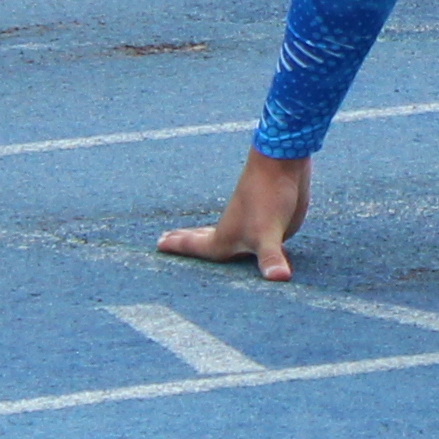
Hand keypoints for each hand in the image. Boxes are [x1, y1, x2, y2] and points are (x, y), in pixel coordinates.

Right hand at [159, 150, 310, 280]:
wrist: (282, 160)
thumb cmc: (267, 195)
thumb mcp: (269, 232)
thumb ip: (271, 257)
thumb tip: (279, 278)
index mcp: (226, 237)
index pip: (196, 246)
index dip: (177, 247)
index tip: (157, 243)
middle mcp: (234, 230)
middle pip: (204, 238)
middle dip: (186, 241)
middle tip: (164, 238)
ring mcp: (250, 223)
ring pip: (224, 235)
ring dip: (208, 237)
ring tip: (198, 238)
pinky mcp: (267, 219)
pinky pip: (247, 234)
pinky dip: (240, 238)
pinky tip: (244, 235)